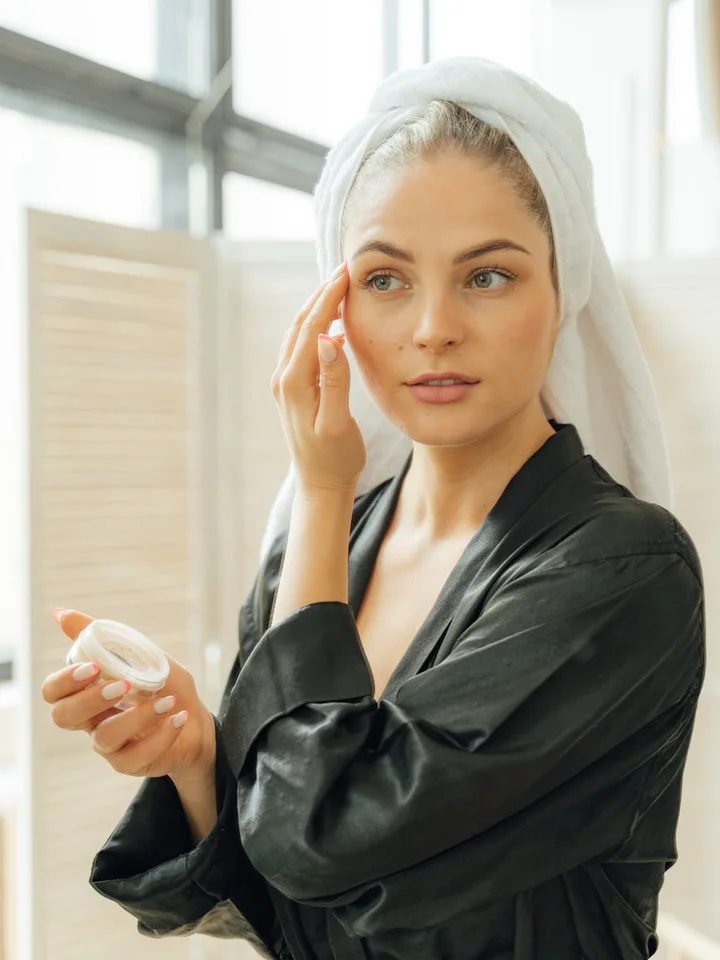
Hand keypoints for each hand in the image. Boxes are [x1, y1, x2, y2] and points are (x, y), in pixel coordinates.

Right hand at [41, 609, 215, 782]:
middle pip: (63, 717)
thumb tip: (60, 613)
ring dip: (139, 715)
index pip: (53, 691)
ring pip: (104, 737)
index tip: (93, 667)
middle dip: (90, 699)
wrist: (197, 721)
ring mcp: (108, 745)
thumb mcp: (140, 654)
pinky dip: (162, 733)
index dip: (64, 681)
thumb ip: (103, 636)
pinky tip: (179, 716)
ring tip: (168, 700)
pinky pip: (136, 755)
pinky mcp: (130, 763)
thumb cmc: (163, 685)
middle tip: (124, 684)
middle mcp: (91, 720)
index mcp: (87, 692)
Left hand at [271, 260, 366, 493]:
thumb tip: (329, 338)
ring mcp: (286, 383)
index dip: (329, 296)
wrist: (320, 485)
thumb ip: (334, 381)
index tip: (347, 271)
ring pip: (300, 333)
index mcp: (294, 382)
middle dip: (323, 294)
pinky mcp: (293, 389)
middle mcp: (283, 378)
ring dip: (317, 308)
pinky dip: (316, 327)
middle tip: (346, 269)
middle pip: (302, 324)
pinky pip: (302, 347)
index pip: (312, 327)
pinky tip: (333, 325)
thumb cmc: (335, 458)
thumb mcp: (337, 423)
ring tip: (339, 287)